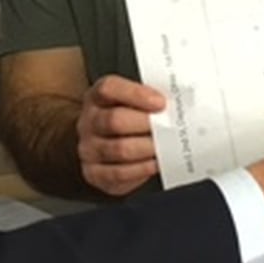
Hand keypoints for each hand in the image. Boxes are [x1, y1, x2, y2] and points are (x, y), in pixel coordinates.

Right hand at [76, 75, 166, 195]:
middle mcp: (88, 122)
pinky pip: (119, 173)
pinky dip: (142, 168)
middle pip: (115, 120)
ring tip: (166, 146)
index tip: (161, 102)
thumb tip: (175, 104)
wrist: (105, 146)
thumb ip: (149, 99)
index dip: (136, 94)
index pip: (109, 89)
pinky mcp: (94, 173)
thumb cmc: (127, 119)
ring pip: (120, 149)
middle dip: (146, 124)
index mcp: (97, 97)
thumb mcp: (133, 102)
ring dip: (148, 148)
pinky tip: (156, 163)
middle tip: (169, 127)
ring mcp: (88, 148)